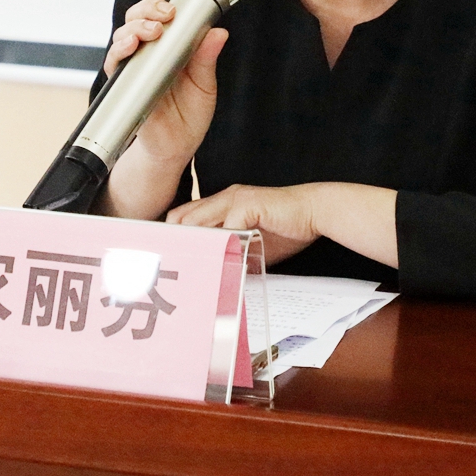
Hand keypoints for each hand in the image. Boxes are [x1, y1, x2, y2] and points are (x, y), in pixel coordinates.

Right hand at [99, 0, 227, 219]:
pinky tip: (131, 44)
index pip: (168, 4)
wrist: (174, 148)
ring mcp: (136, 61)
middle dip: (154, 3)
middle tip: (169, 11)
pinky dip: (121, 48)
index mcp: (174, 41)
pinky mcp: (124, 80)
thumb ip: (207, 58)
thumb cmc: (188, 114)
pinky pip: (115, 59)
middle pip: (143, 10)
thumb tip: (218, 31)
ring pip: (127, 28)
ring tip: (154, 28)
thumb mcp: (205, 85)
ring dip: (139, 22)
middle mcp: (152, 46)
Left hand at [168, 182, 399, 268]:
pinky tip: (214, 263)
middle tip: (164, 268)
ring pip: (198, 222)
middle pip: (182, 217)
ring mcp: (235, 199)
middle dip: (172, 243)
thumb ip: (232, 252)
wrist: (313, 211)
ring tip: (181, 269)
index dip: (173, 236)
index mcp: (222, 203)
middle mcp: (224, 198)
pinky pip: (225, 228)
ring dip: (190, 246)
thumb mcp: (252, 243)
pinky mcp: (248, 205)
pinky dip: (218, 246)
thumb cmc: (286, 227)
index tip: (162, 258)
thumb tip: (217, 277)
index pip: (185, 216)